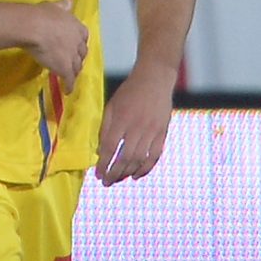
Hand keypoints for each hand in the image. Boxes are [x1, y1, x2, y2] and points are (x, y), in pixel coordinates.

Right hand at [24, 4, 88, 84]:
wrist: (34, 27)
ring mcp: (72, 57)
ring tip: (70, 76)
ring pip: (77, 67)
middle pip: (82, 53)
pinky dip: (69, 86)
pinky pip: (69, 80)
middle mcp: (78, 42)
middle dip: (79, 58)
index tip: (75, 45)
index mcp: (77, 27)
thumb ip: (62, 6)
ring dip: (74, 72)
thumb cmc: (42, 15)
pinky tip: (67, 91)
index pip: (83, 36)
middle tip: (73, 61)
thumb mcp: (53, 6)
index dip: (79, 42)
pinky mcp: (65, 68)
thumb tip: (68, 2)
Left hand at [96, 68, 172, 184]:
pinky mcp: (162, 133)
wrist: (155, 78)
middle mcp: (136, 127)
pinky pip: (154, 156)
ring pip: (139, 159)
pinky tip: (136, 175)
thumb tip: (99, 150)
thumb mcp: (112, 105)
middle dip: (114, 173)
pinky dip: (145, 168)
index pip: (109, 147)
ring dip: (127, 173)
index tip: (98, 174)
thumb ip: (105, 127)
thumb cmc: (130, 91)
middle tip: (106, 182)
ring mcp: (152, 131)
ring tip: (118, 179)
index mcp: (121, 119)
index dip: (103, 163)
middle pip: (124, 157)